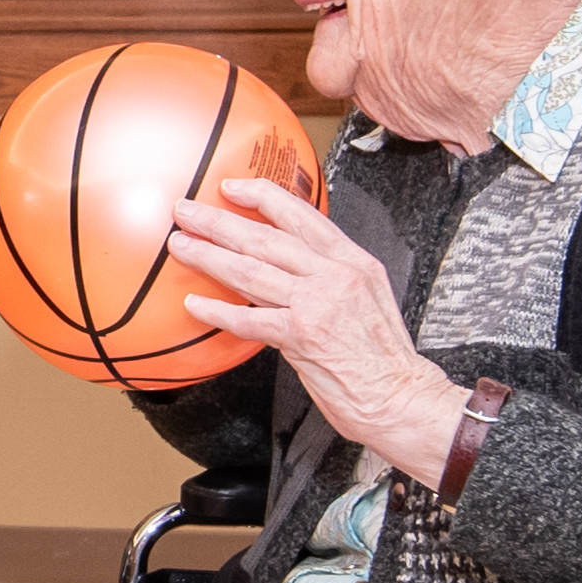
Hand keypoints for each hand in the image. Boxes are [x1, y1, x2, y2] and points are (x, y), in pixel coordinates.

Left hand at [165, 178, 468, 484]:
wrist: (401, 396)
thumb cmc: (382, 355)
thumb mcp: (367, 295)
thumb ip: (331, 274)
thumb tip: (289, 264)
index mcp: (352, 260)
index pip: (302, 214)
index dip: (261, 195)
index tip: (231, 186)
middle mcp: (334, 274)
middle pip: (266, 237)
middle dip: (219, 221)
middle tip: (187, 211)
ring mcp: (317, 303)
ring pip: (251, 270)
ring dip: (209, 256)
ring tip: (181, 246)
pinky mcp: (303, 336)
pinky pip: (249, 319)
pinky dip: (219, 311)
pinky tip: (195, 304)